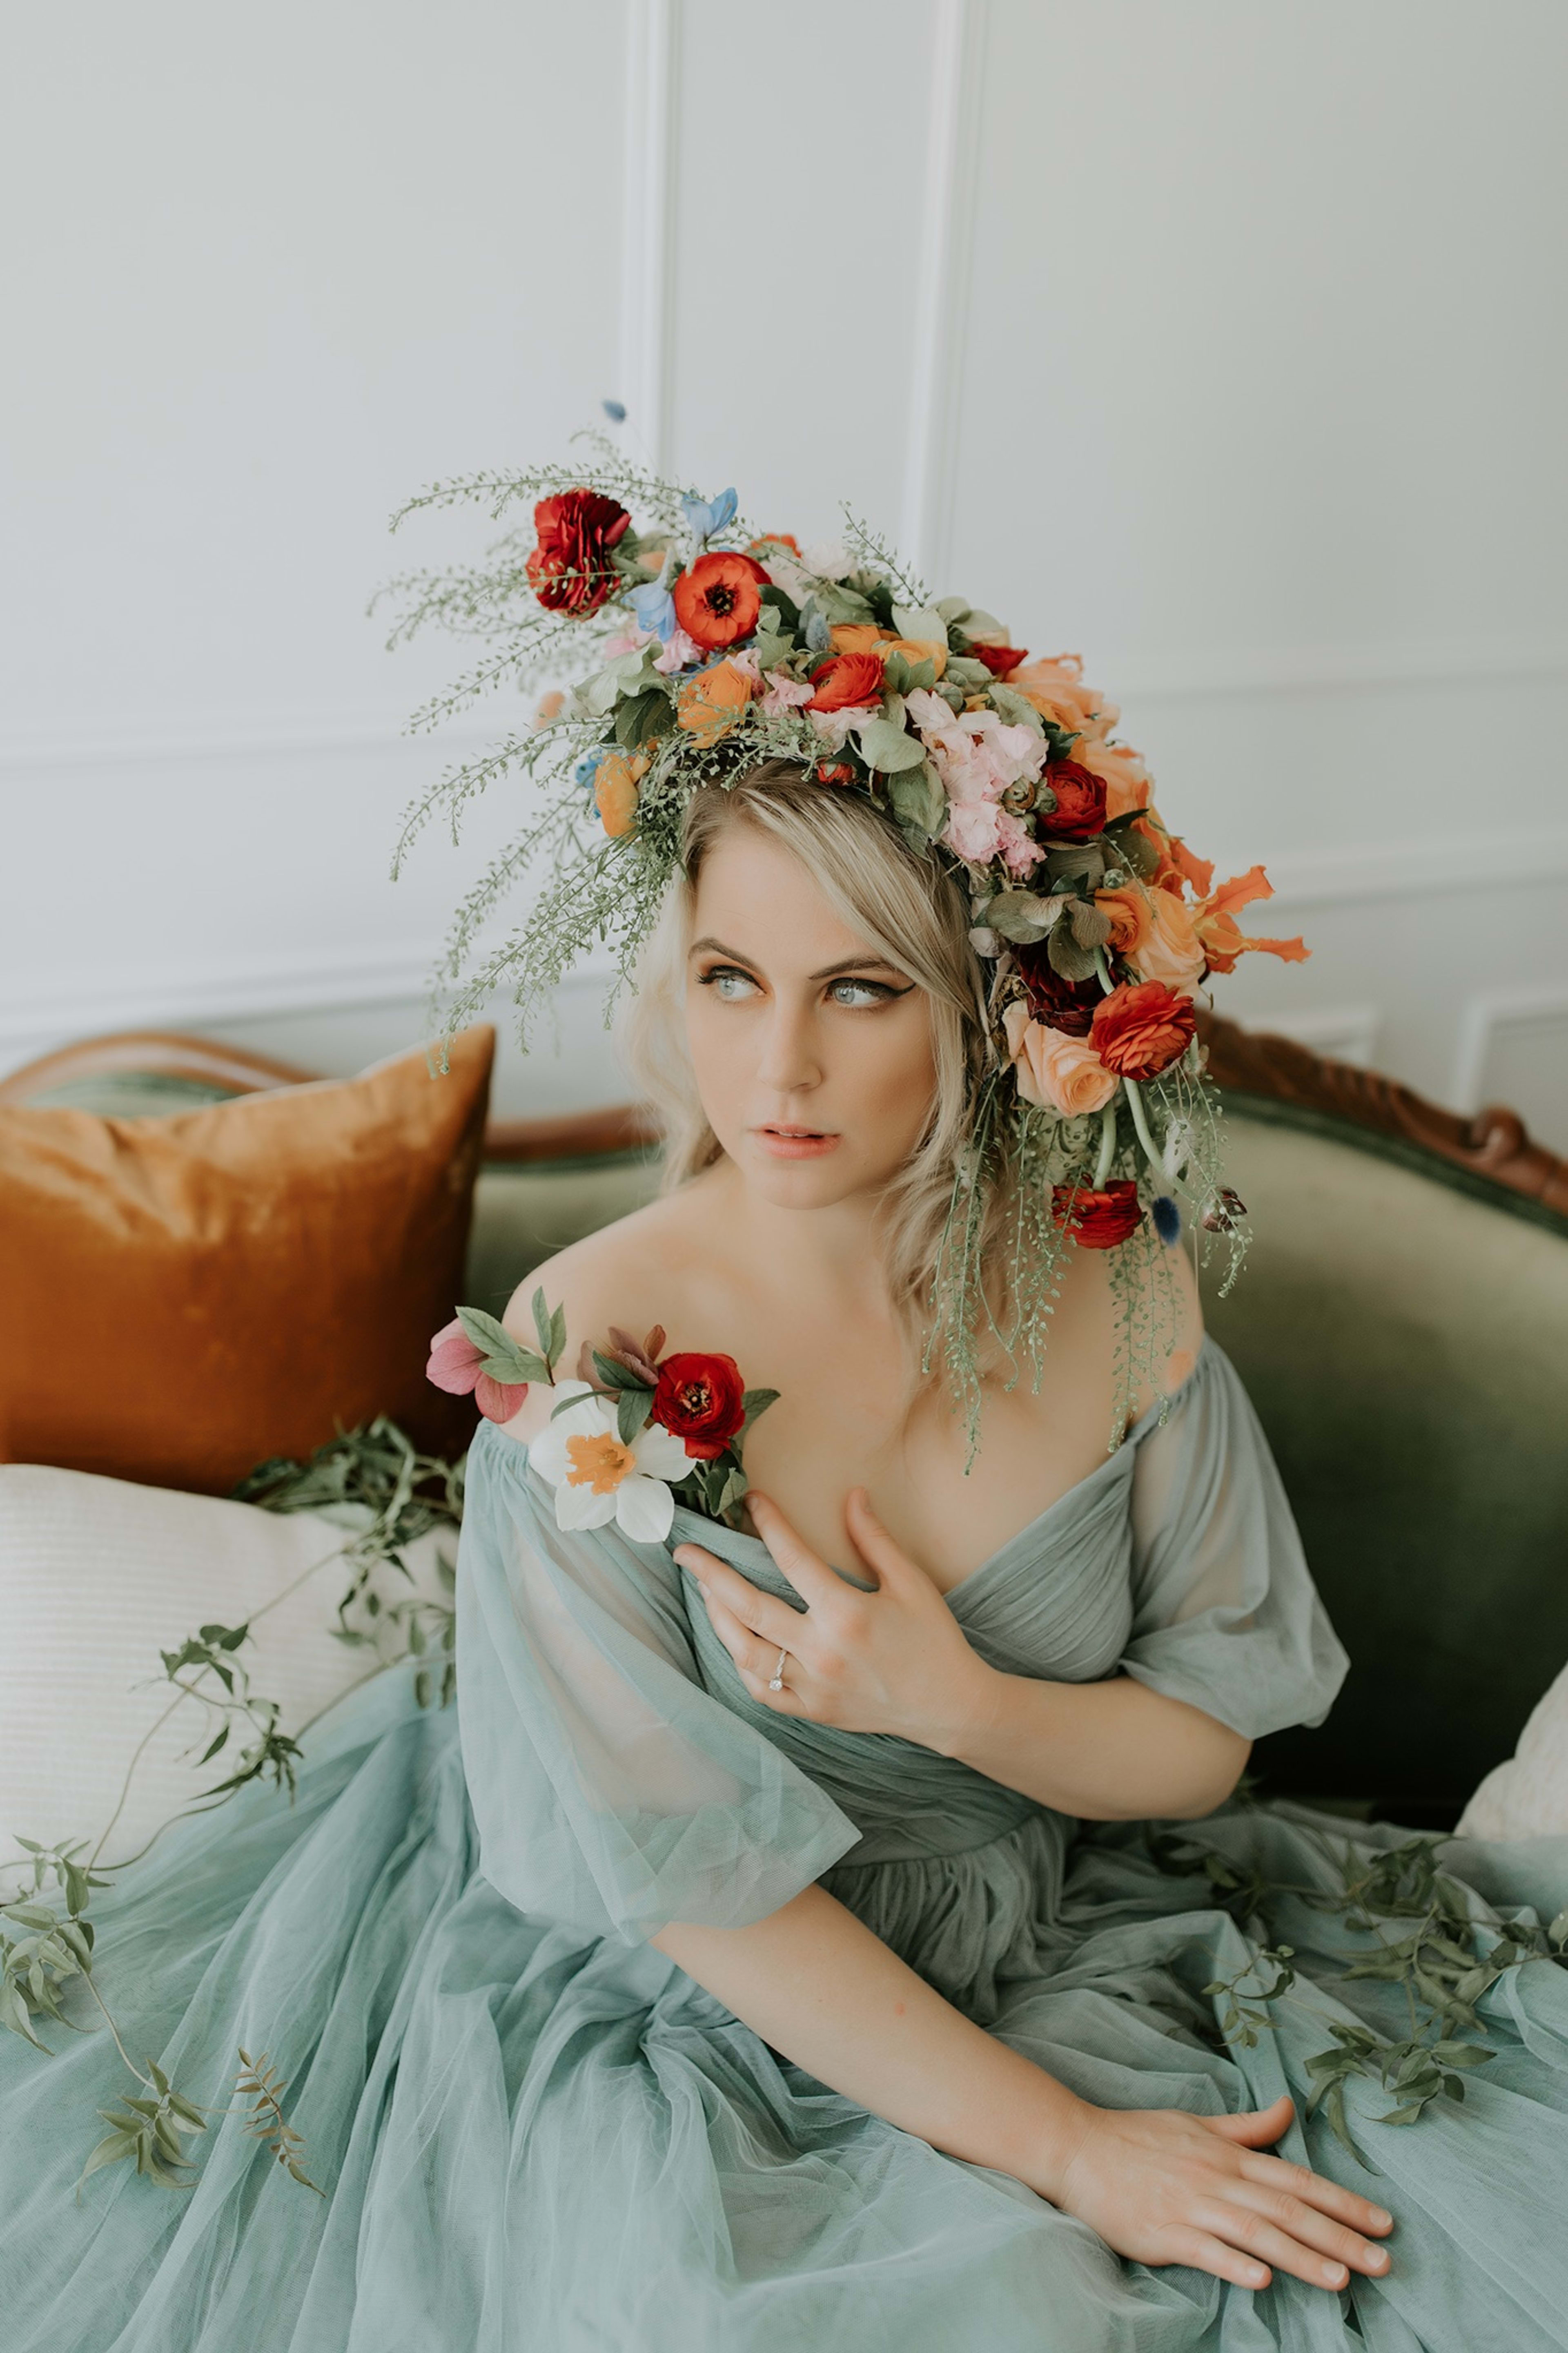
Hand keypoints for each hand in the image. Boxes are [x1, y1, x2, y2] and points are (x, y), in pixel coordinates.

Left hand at [673, 1489, 997, 1749]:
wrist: (950, 1705)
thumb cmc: (933, 1639)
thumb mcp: (911, 1583)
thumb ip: (875, 1539)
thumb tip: (851, 1495)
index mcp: (847, 1615)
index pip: (792, 1560)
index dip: (769, 1524)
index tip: (752, 1501)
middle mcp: (822, 1652)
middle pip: (749, 1608)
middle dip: (711, 1574)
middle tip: (685, 1552)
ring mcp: (812, 1687)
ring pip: (745, 1652)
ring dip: (718, 1618)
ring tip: (705, 1590)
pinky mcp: (811, 1711)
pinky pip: (760, 1690)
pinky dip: (741, 1664)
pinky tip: (734, 1639)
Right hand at [1051, 2092, 1392, 2292]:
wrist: (1078, 2149)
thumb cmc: (1139, 2138)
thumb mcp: (1198, 2123)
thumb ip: (1248, 2126)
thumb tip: (1289, 2108)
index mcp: (1228, 2155)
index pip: (1297, 2180)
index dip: (1343, 2201)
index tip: (1383, 2222)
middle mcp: (1217, 2180)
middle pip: (1288, 2210)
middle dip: (1340, 2237)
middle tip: (1384, 2263)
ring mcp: (1191, 2207)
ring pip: (1257, 2232)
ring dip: (1302, 2257)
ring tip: (1342, 2280)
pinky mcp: (1163, 2233)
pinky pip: (1205, 2250)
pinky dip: (1235, 2264)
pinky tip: (1263, 2281)